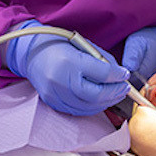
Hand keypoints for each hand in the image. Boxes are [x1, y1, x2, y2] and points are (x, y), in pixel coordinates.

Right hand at [4, 20, 131, 115]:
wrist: (31, 52)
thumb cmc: (57, 45)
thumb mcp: (81, 45)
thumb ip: (101, 59)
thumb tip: (120, 74)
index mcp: (69, 61)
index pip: (100, 73)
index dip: (117, 76)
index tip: (125, 75)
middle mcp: (60, 80)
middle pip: (95, 94)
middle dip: (114, 92)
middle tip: (124, 88)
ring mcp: (55, 94)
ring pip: (88, 106)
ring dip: (106, 102)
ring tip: (115, 94)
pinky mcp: (52, 103)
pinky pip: (78, 111)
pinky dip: (92, 107)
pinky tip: (100, 100)